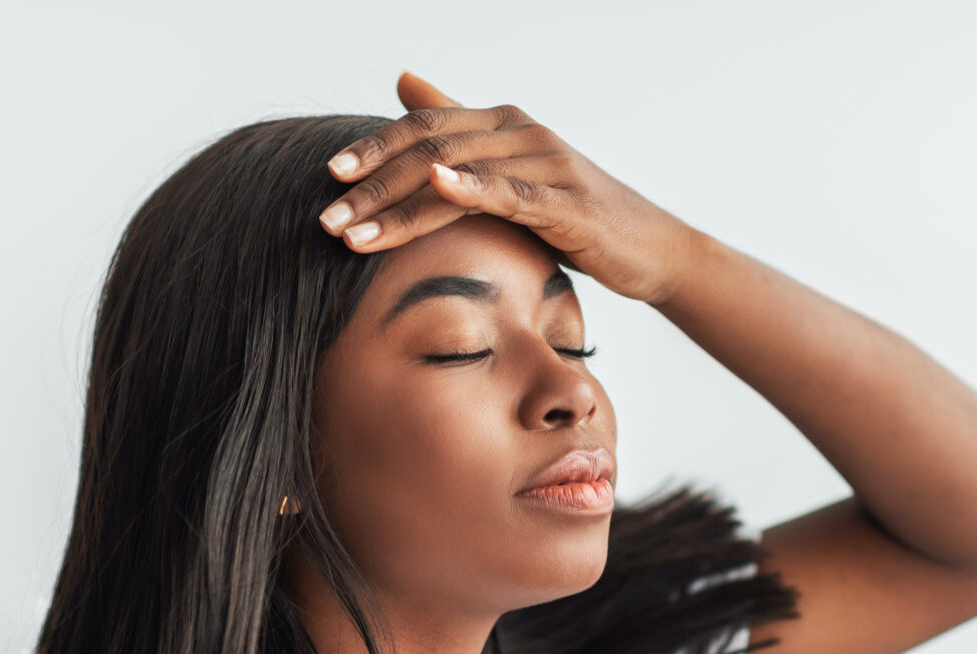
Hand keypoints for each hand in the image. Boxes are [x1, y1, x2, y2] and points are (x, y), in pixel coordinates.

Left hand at [316, 71, 699, 305]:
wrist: (651, 248)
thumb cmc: (574, 214)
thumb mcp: (510, 171)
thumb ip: (458, 128)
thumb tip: (403, 81)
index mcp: (501, 123)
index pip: (422, 127)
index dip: (371, 148)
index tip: (326, 177)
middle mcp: (521, 131)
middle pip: (429, 149)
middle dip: (371, 186)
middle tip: (325, 218)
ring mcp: (546, 163)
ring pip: (458, 175)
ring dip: (399, 206)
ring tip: (354, 233)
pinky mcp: (568, 203)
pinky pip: (512, 192)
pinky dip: (472, 188)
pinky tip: (438, 190)